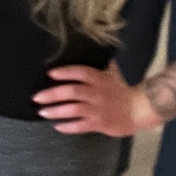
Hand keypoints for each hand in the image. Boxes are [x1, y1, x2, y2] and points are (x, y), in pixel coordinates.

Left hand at [33, 63, 152, 135]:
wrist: (139, 110)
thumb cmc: (123, 90)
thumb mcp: (113, 73)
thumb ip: (101, 64)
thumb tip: (94, 49)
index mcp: (99, 79)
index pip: (80, 72)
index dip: (65, 72)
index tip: (50, 73)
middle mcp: (97, 93)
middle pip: (72, 92)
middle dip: (52, 94)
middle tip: (37, 97)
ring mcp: (97, 109)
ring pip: (73, 109)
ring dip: (56, 111)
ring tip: (42, 112)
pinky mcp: (99, 124)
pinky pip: (80, 126)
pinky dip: (67, 126)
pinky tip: (57, 126)